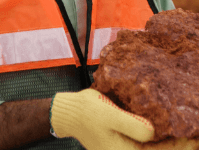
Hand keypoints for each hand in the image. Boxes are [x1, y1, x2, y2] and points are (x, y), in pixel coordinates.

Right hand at [50, 88, 198, 149]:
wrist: (71, 112)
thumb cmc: (89, 112)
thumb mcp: (110, 115)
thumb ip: (133, 126)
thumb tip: (154, 132)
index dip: (181, 147)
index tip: (195, 137)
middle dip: (179, 145)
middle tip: (195, 133)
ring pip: (154, 149)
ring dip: (171, 142)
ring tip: (187, 131)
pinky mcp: (124, 143)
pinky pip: (146, 144)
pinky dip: (159, 139)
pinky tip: (167, 127)